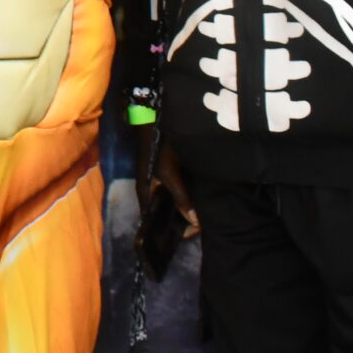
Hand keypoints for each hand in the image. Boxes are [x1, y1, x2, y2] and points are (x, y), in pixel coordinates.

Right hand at [132, 123, 199, 238]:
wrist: (154, 116)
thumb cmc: (158, 146)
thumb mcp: (169, 173)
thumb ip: (181, 197)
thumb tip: (194, 222)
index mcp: (146, 194)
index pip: (155, 221)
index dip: (171, 231)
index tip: (191, 235)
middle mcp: (151, 190)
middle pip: (166, 212)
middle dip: (183, 220)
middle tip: (204, 227)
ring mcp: (160, 181)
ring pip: (174, 201)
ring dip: (187, 207)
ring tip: (206, 215)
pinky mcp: (170, 172)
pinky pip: (180, 189)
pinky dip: (189, 195)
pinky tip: (202, 197)